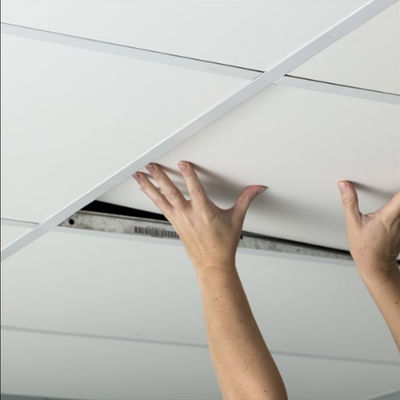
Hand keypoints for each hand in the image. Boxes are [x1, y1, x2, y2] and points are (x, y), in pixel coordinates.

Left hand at [133, 161, 266, 270]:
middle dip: (160, 177)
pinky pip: (161, 207)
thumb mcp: (236, 219)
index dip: (188, 175)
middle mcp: (188, 215)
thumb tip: (257, 188)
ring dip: (149, 187)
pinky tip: (146, 189)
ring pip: (161, 200)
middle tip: (151, 165)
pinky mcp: (175, 223)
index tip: (182, 163)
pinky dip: (152, 197)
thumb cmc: (223, 244)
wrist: (212, 264)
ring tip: (139, 176)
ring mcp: (179, 220)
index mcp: (204, 212)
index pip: (195, 189)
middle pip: (171, 192)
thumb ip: (245, 200)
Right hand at [337, 180, 399, 277]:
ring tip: (392, 193)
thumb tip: (344, 185)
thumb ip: (349, 201)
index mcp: (389, 215)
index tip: (395, 173)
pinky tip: (392, 206)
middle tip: (393, 176)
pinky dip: (399, 206)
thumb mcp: (352, 223)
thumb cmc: (365, 248)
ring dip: (398, 198)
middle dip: (397, 190)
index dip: (398, 183)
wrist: (375, 266)